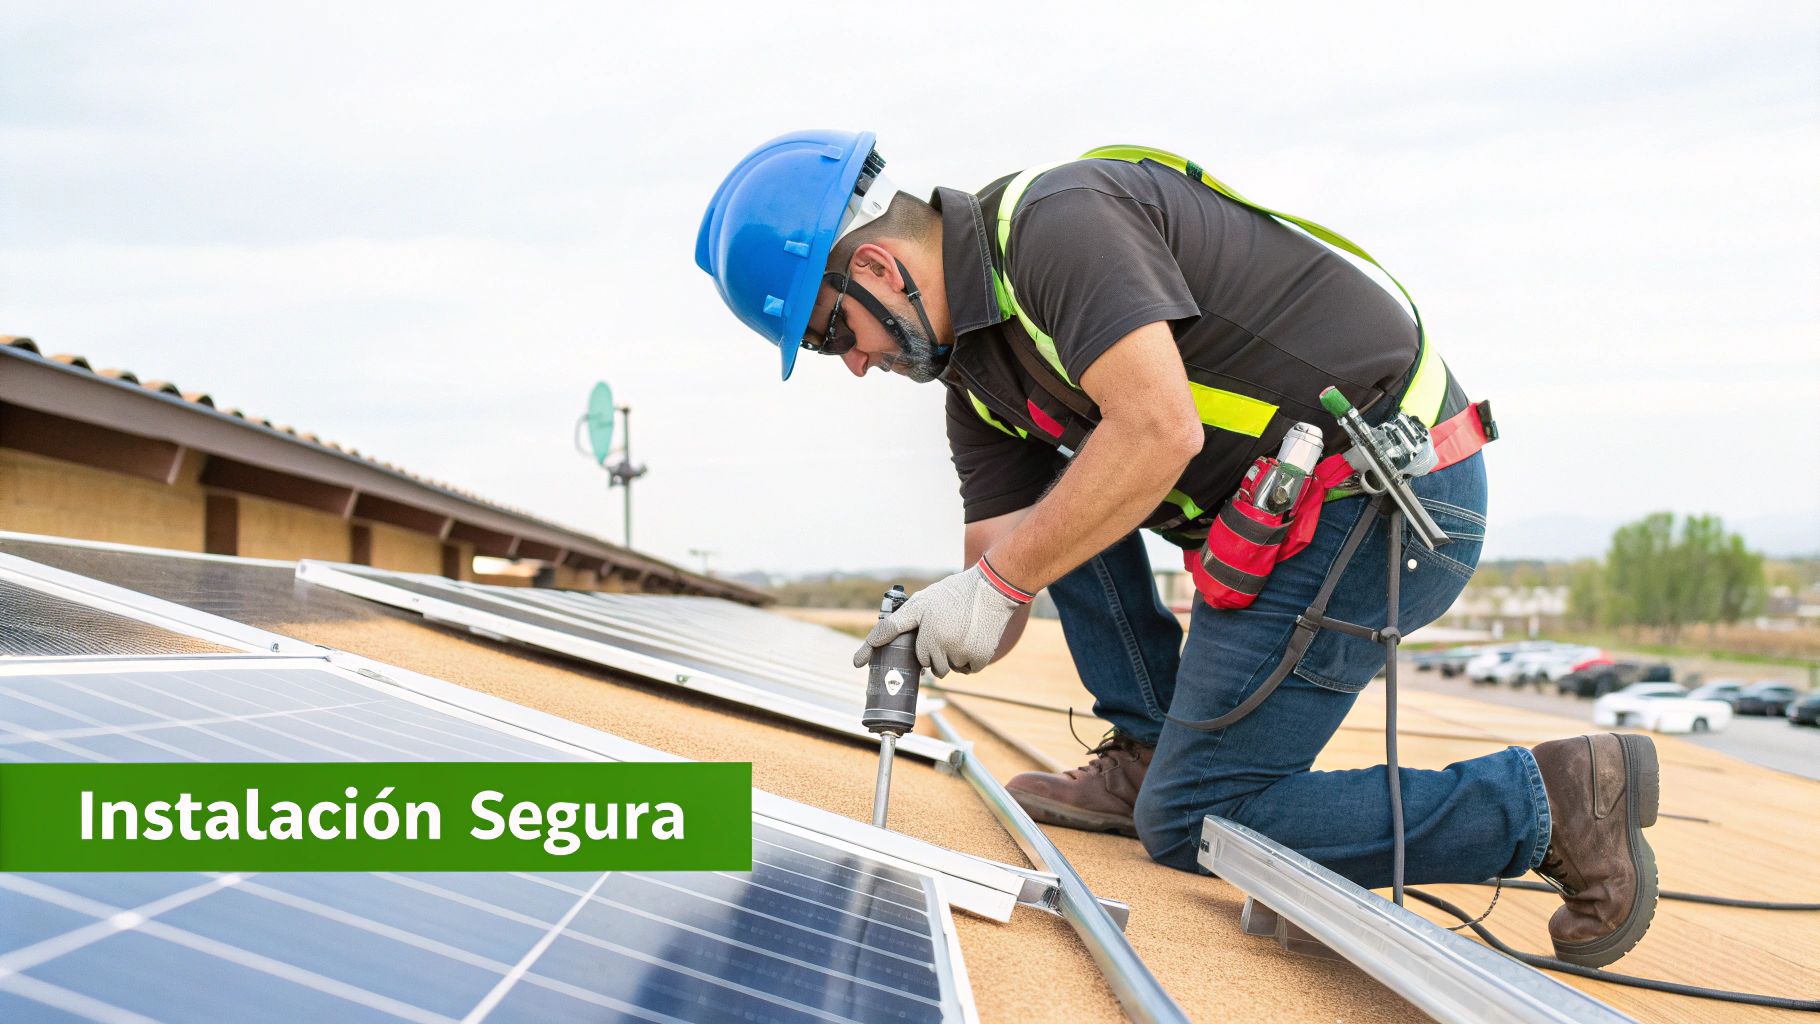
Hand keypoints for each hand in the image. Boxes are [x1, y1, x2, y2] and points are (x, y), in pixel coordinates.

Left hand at [851, 561, 1031, 676]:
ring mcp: (964, 655)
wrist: (991, 588)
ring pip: (950, 669)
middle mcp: (944, 648)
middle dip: (934, 653)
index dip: (911, 652)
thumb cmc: (953, 594)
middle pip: (932, 666)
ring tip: (958, 633)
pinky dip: (968, 660)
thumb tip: (874, 642)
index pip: (916, 656)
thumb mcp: (921, 603)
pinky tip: (970, 639)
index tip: (857, 662)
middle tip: (943, 632)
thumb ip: (897, 623)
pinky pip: (968, 669)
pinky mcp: (981, 658)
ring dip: (951, 658)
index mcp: (928, 635)